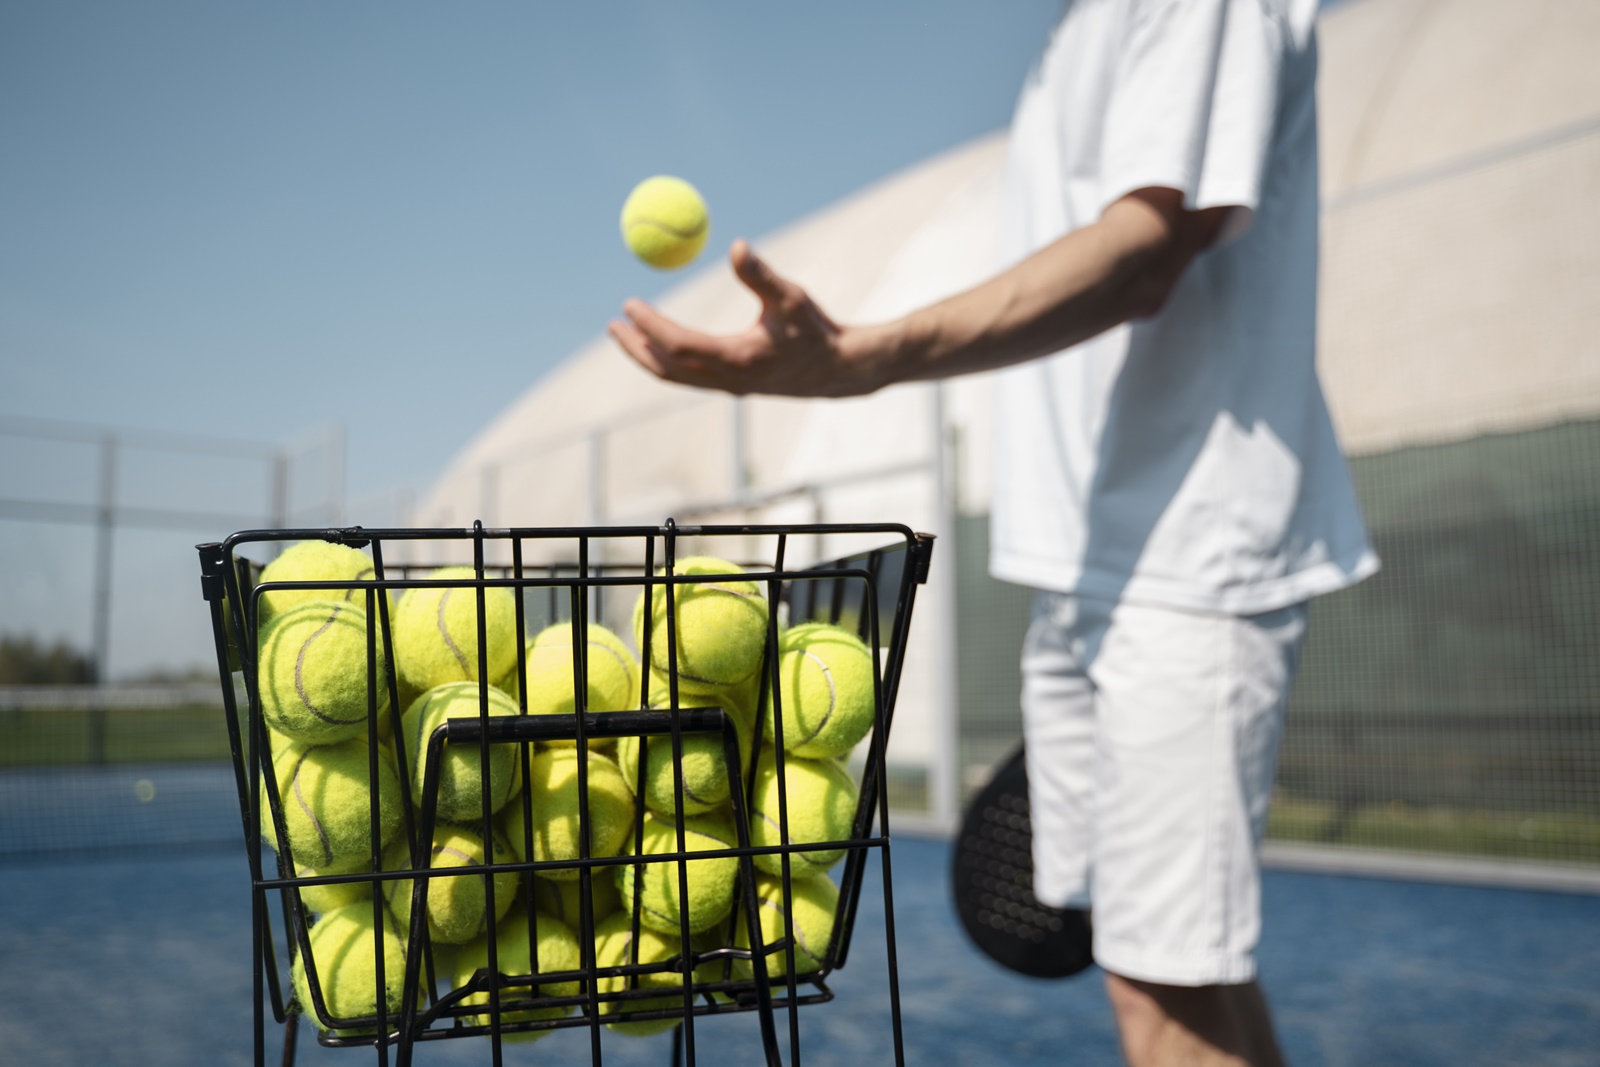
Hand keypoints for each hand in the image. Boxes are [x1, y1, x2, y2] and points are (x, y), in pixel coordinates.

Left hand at [609, 240, 887, 397]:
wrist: (840, 370)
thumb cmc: (817, 331)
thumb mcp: (791, 298)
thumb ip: (760, 275)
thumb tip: (736, 246)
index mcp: (738, 358)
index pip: (677, 345)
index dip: (649, 325)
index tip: (628, 304)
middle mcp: (729, 379)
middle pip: (666, 369)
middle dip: (635, 348)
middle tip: (612, 324)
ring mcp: (730, 387)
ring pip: (676, 377)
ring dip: (647, 357)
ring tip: (626, 335)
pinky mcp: (736, 387)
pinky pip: (690, 377)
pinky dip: (668, 362)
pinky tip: (662, 345)